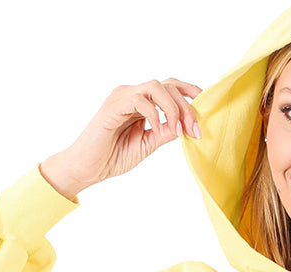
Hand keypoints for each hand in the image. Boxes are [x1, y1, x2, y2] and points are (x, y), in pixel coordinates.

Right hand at [40, 77, 202, 198]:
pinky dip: (153, 115)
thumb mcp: (146, 145)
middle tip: (195, 129)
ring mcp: (122, 97)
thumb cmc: (112, 157)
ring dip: (173, 107)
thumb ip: (164, 133)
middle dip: (187, 106)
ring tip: (177, 129)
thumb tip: (184, 125)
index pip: (169, 88)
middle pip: (168, 85)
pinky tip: (155, 131)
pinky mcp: (113, 106)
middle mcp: (132, 95)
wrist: (86, 168)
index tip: (204, 112)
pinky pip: (140, 101)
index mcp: (140, 103)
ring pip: (156, 87)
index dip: (189, 94)